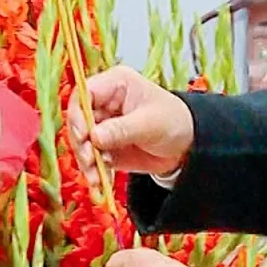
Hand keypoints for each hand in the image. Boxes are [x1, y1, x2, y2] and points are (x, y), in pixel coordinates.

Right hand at [68, 65, 193, 184]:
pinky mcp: (105, 146)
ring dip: (86, 161)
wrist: (188, 146)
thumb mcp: (150, 123)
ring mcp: (103, 126)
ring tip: (97, 177)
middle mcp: (105, 103)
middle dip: (81, 143)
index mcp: (116, 85)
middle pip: (78, 120)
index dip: (78, 114)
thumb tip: (94, 137)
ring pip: (82, 142)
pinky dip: (94, 171)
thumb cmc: (174, 121)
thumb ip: (121, 129)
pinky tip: (101, 182)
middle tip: (90, 159)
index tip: (82, 135)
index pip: (85, 93)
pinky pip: (92, 159)